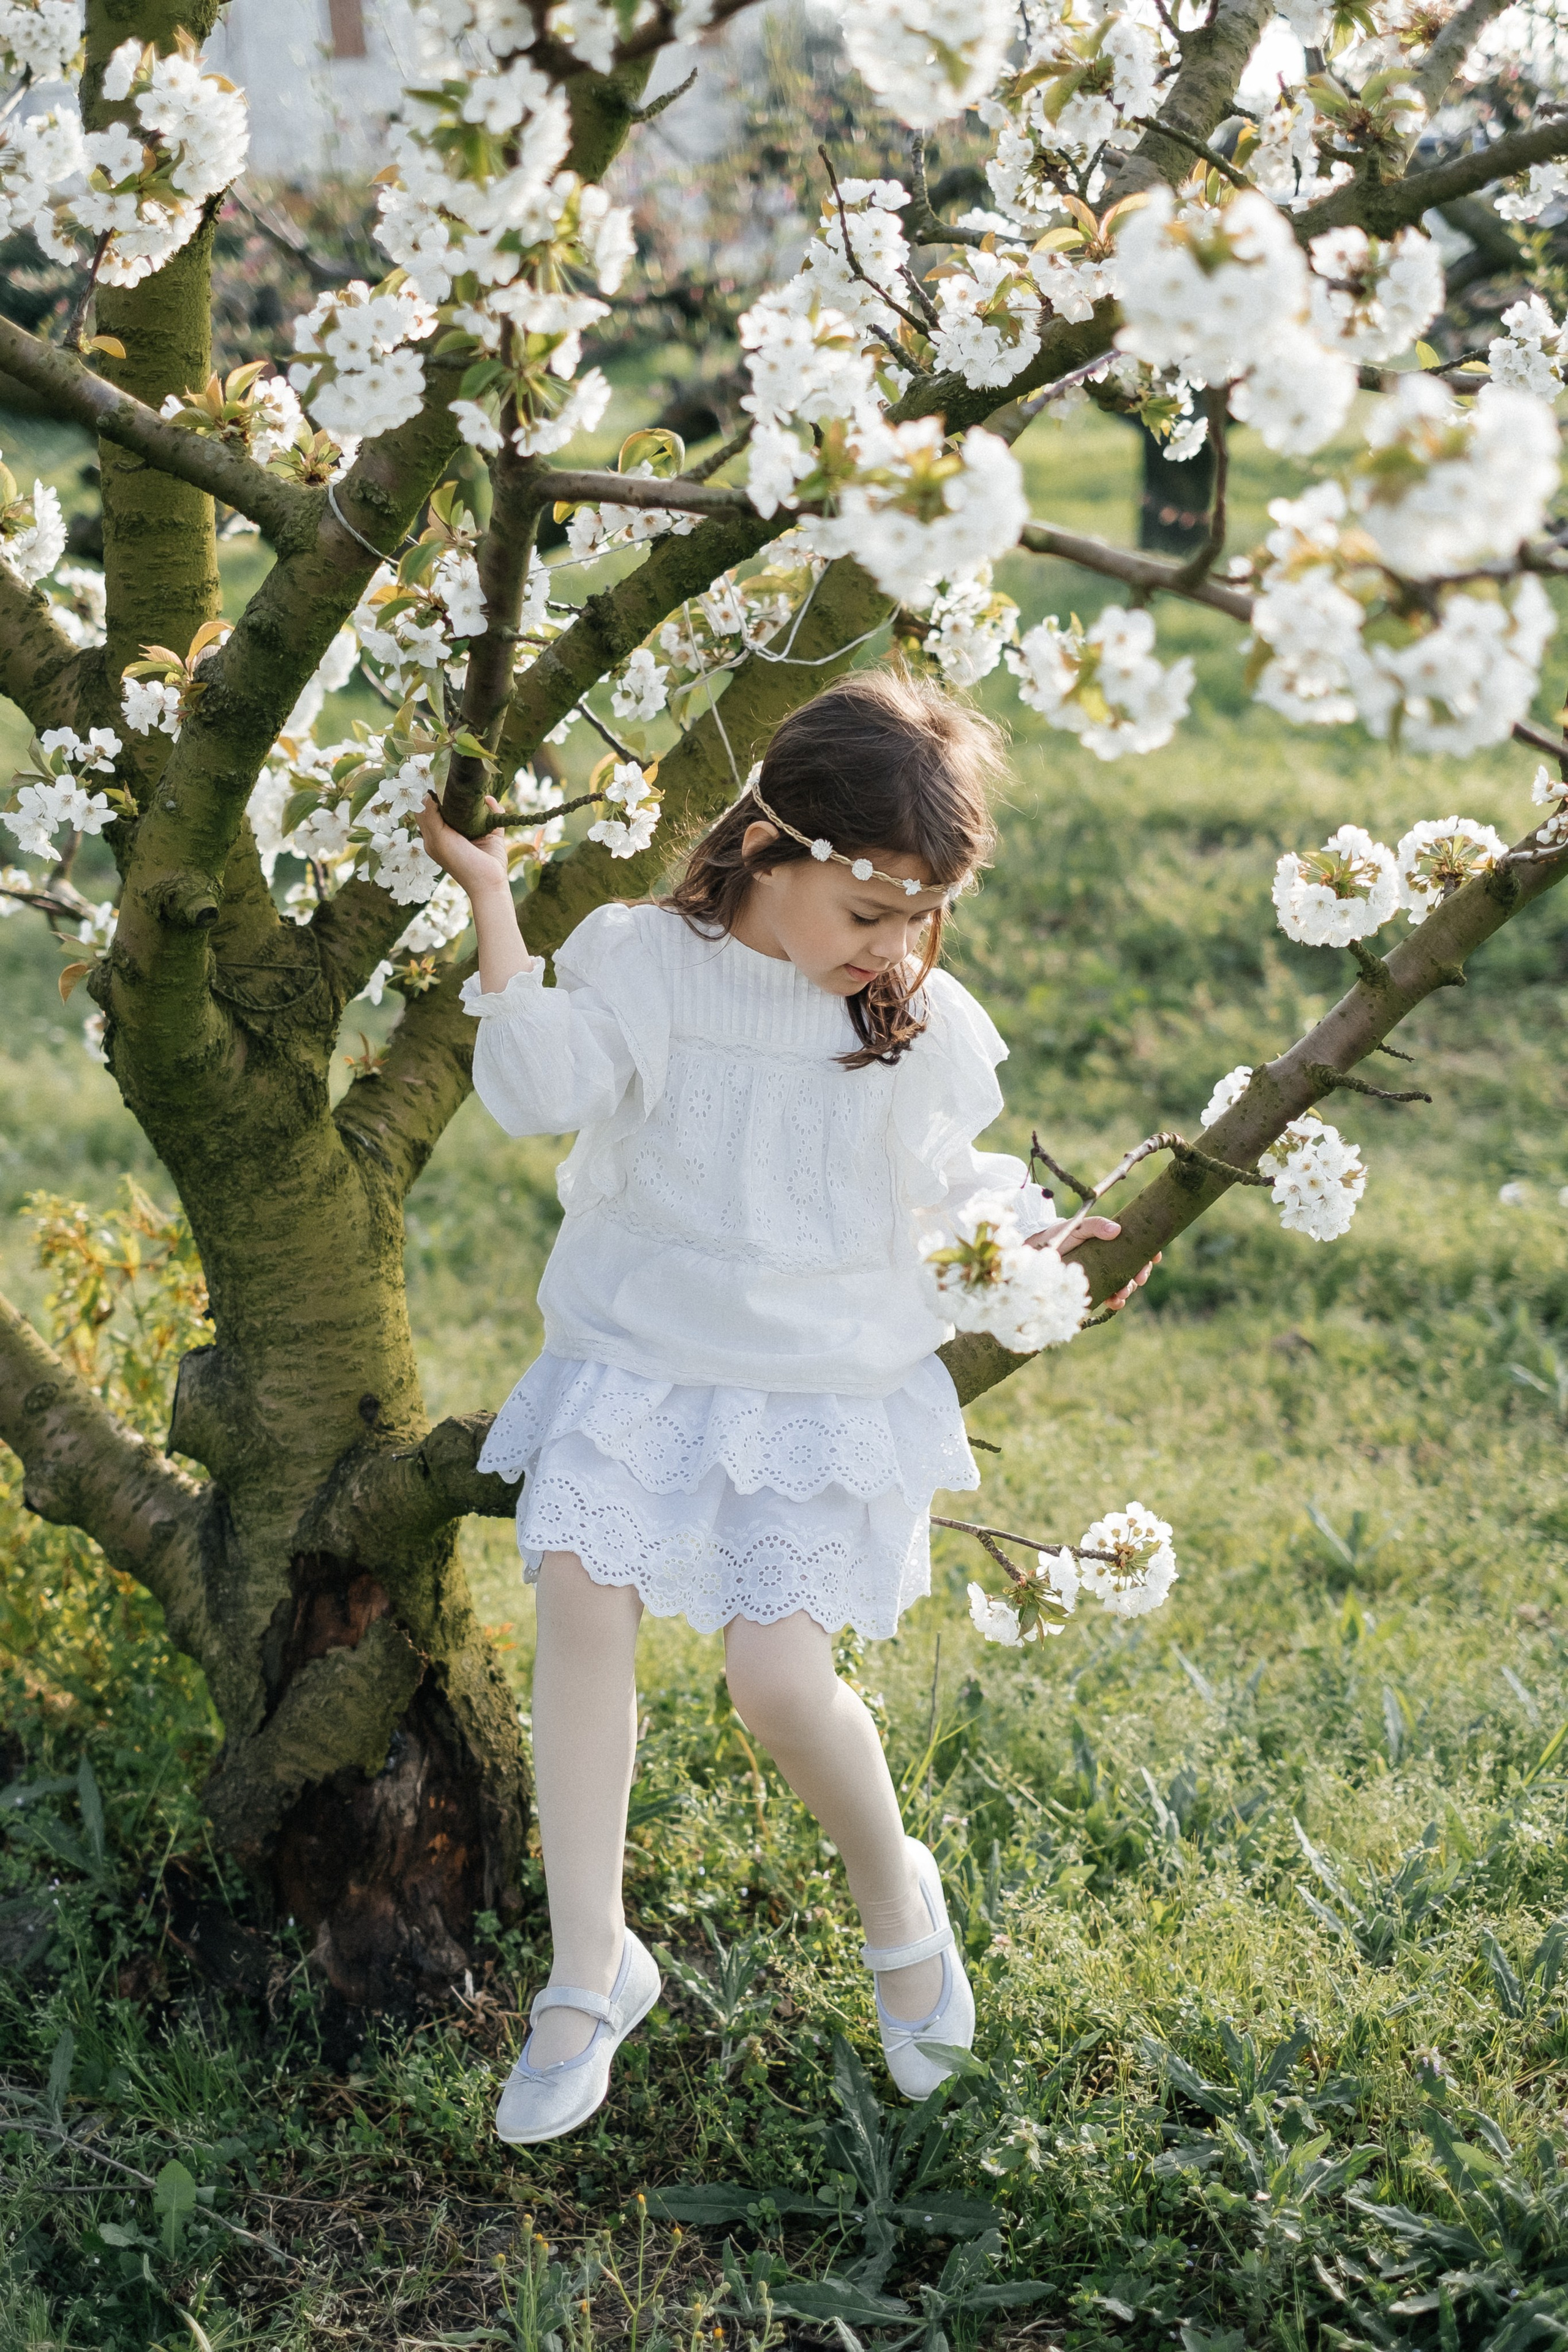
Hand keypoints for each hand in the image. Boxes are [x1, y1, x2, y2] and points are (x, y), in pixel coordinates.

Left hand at [416, 790, 509, 899]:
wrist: (487, 881)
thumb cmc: (459, 862)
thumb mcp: (438, 839)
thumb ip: (430, 816)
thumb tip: (427, 793)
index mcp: (436, 835)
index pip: (428, 810)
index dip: (430, 795)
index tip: (434, 780)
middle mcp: (454, 832)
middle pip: (451, 806)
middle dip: (453, 793)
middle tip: (454, 779)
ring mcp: (474, 832)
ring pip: (472, 808)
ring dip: (474, 798)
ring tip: (472, 789)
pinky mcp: (491, 833)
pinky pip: (493, 814)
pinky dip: (493, 806)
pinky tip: (489, 801)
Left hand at [1027, 1216, 1160, 1313]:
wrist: (1039, 1250)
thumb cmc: (1062, 1233)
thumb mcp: (1080, 1226)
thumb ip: (1097, 1225)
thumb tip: (1117, 1230)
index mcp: (1113, 1242)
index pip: (1137, 1247)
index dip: (1150, 1253)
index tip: (1156, 1257)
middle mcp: (1112, 1260)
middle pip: (1135, 1268)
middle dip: (1141, 1275)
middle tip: (1140, 1278)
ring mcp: (1104, 1275)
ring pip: (1125, 1284)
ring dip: (1129, 1289)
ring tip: (1124, 1291)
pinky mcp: (1094, 1289)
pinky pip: (1110, 1297)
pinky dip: (1116, 1301)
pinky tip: (1116, 1301)